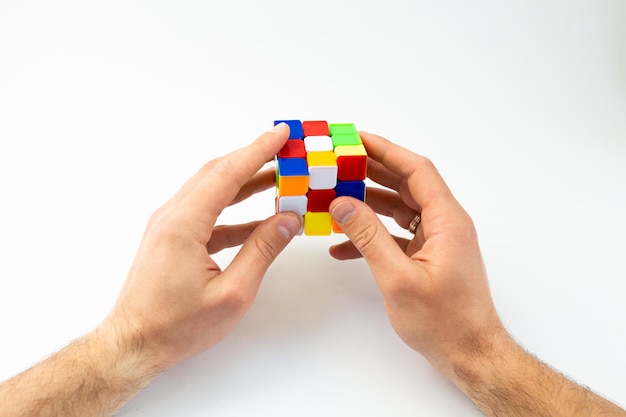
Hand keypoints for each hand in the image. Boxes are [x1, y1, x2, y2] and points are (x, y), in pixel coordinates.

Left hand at [103, 123, 301, 370]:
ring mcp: (169, 225)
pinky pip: (207, 213)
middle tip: (285, 150)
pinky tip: (258, 220)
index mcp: (184, 223)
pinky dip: (234, 210)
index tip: (281, 134)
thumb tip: (288, 220)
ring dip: (245, 181)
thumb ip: (262, 251)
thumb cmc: (177, 326)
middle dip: (253, 158)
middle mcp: (172, 215)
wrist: (134, 343)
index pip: (227, 174)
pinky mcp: (172, 238)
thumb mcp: (232, 293)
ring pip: (211, 190)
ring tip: (278, 178)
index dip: (258, 151)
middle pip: (217, 173)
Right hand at [328, 131, 505, 375]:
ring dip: (367, 202)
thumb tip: (341, 204)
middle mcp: (444, 223)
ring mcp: (436, 240)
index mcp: (447, 220)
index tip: (356, 139)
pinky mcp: (427, 256)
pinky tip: (342, 246)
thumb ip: (369, 237)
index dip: (386, 150)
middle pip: (406, 184)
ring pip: (399, 208)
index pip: (416, 170)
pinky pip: (396, 234)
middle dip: (372, 171)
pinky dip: (371, 235)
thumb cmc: (444, 321)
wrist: (470, 354)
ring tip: (335, 195)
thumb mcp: (399, 278)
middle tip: (339, 162)